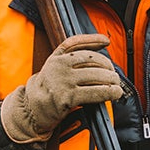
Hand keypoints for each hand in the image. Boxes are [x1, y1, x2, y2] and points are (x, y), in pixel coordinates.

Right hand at [0, 33, 124, 142]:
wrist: (33, 109)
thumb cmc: (49, 88)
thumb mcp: (54, 67)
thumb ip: (71, 56)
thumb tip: (101, 44)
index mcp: (56, 57)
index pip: (76, 42)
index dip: (92, 40)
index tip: (106, 41)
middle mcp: (59, 66)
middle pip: (92, 60)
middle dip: (108, 67)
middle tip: (114, 75)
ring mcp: (63, 81)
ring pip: (96, 76)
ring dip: (112, 80)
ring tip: (117, 84)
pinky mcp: (67, 97)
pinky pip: (94, 93)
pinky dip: (109, 92)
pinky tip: (115, 93)